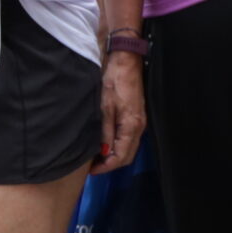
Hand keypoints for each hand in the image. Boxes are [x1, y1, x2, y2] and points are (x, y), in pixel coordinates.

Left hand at [92, 50, 146, 172]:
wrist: (125, 62)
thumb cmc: (114, 81)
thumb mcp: (104, 108)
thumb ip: (105, 132)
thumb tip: (104, 153)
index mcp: (132, 126)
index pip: (122, 156)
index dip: (107, 167)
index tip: (92, 171)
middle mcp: (139, 127)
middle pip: (127, 155)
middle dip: (111, 164)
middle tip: (93, 166)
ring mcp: (139, 122)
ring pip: (129, 147)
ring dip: (114, 155)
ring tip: (96, 156)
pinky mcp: (136, 116)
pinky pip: (129, 138)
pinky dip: (118, 145)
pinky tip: (105, 143)